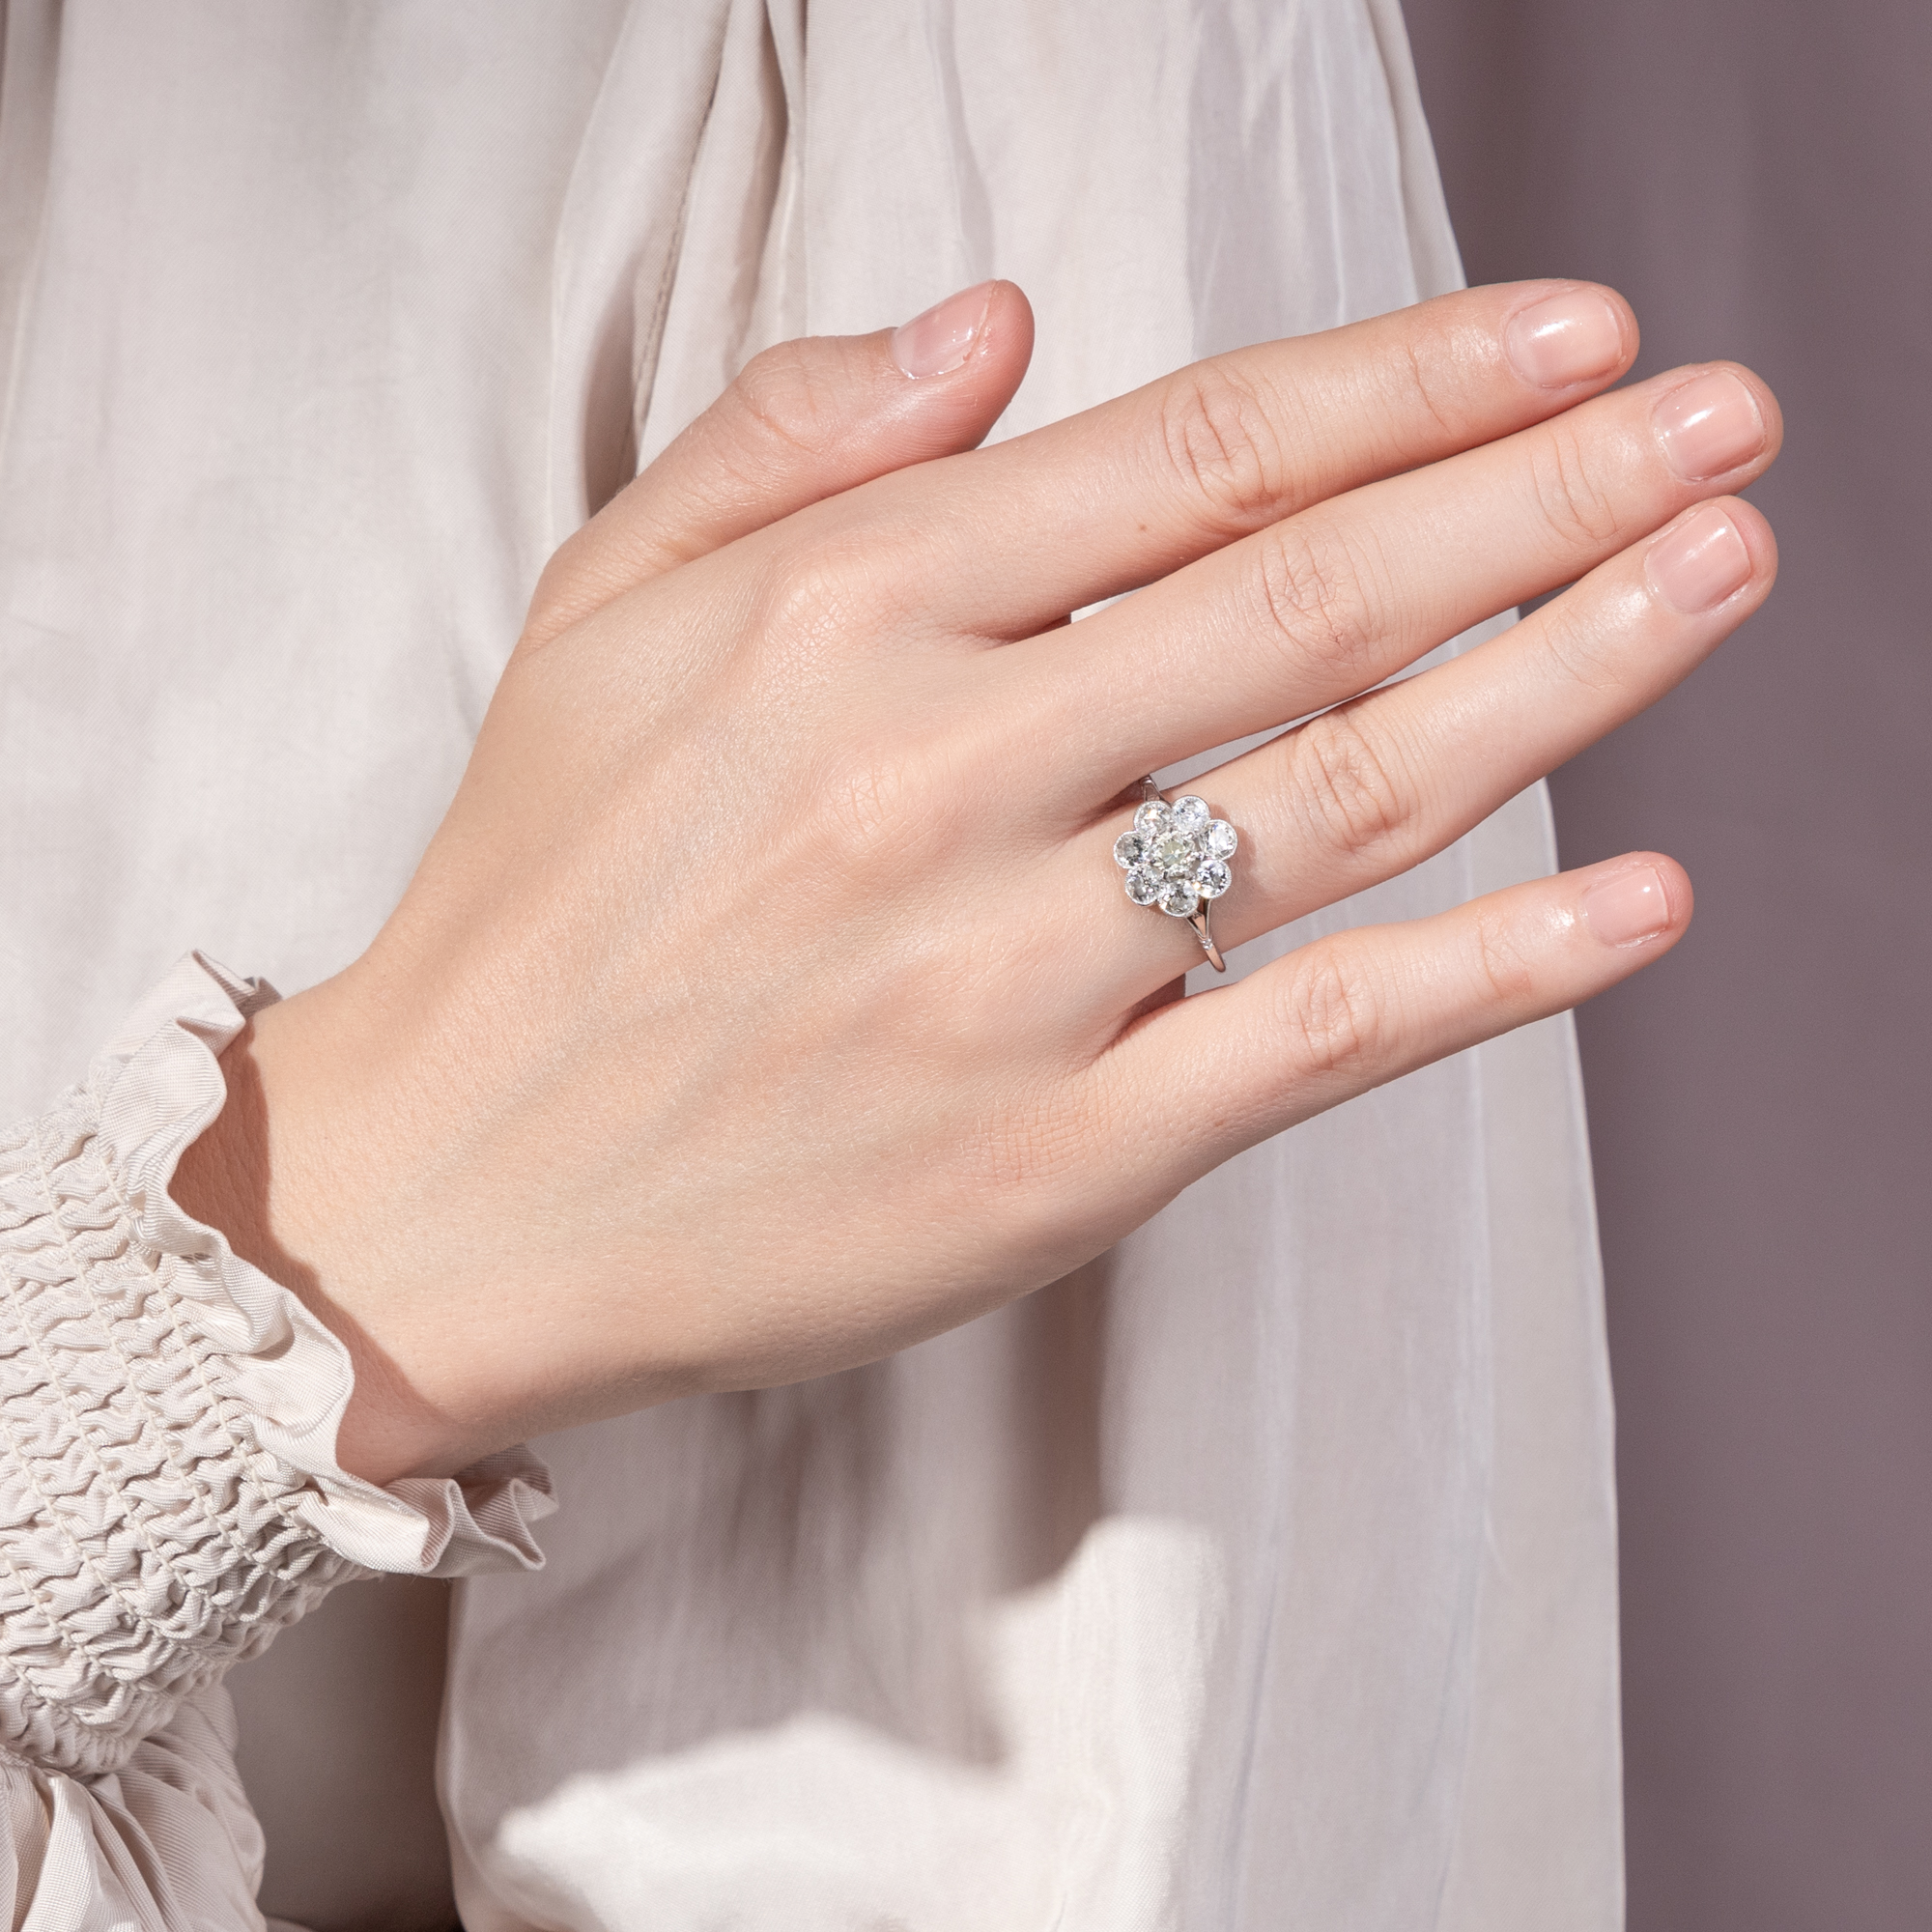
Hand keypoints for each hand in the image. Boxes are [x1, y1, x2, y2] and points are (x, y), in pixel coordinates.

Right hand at [179, 279, 1779, 1482]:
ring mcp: (1005, 974)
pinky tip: (1641, 899)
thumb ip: (792, 438)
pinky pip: (1311, 1040)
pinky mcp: (1049, 1158)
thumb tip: (1001, 322)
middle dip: (1548, 488)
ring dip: (1566, 674)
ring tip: (1721, 576)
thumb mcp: (606, 610)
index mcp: (844, 612)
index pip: (1194, 453)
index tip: (1573, 334)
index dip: (1410, 379)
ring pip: (1346, 795)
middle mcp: (938, 772)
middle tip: (1724, 422)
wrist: (443, 1190)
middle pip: (1309, 597)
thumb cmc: (536, 895)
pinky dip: (1493, 970)